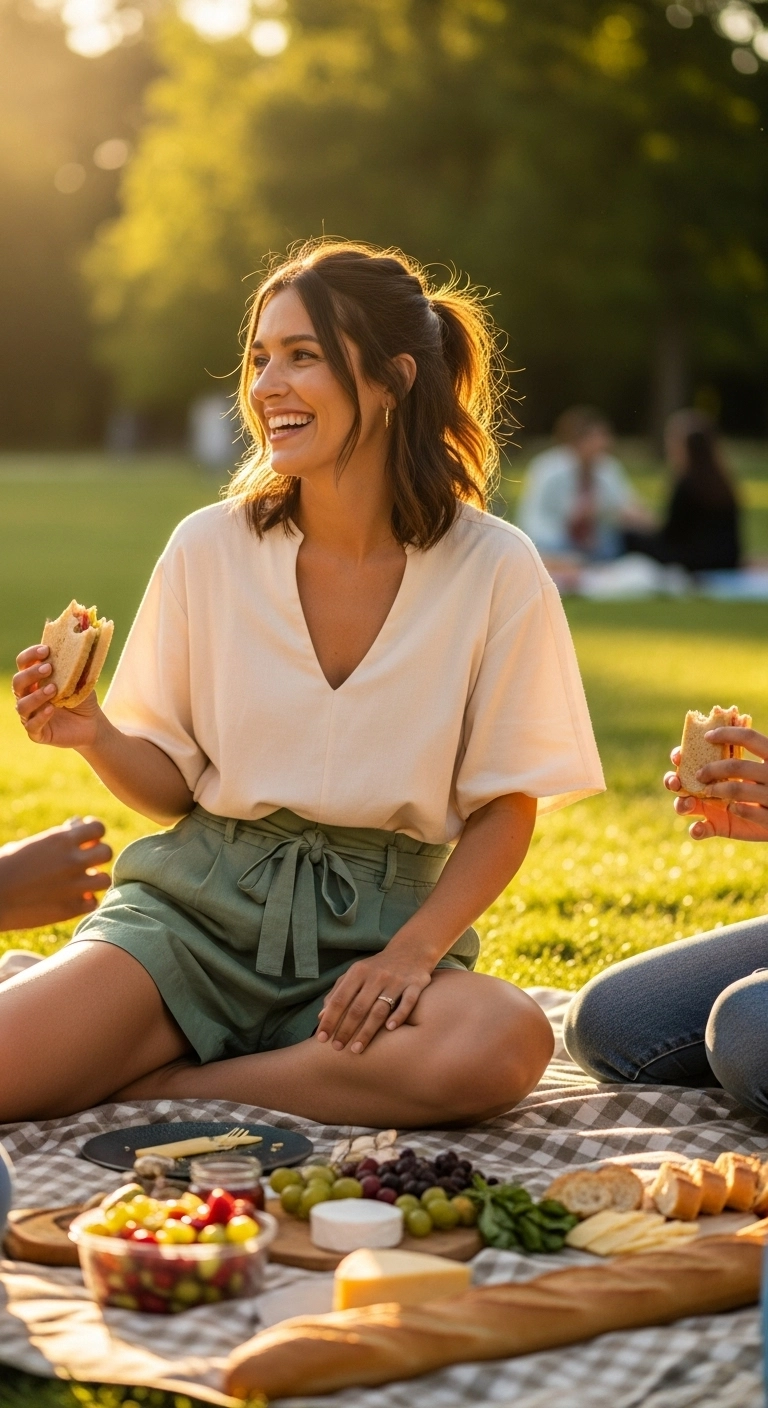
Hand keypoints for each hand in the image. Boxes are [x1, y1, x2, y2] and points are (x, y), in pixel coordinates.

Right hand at [0, 817, 112, 929]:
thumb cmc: (5, 866)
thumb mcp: (31, 844)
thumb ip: (57, 836)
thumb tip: (76, 825)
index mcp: (60, 839)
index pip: (98, 828)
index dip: (95, 834)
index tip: (87, 841)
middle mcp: (71, 860)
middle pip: (107, 852)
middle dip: (97, 857)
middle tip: (86, 863)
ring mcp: (73, 885)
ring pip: (104, 879)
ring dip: (94, 881)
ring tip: (81, 883)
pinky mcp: (69, 908)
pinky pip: (92, 903)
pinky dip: (85, 902)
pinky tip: (72, 900)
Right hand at [12, 645, 101, 749]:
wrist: (92, 723)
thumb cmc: (82, 698)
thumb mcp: (81, 679)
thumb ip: (76, 665)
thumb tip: (81, 643)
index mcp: (34, 680)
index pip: (23, 663)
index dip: (30, 655)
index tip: (46, 650)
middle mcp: (27, 696)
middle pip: (18, 682)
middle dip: (31, 674)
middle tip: (49, 668)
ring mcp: (30, 715)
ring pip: (22, 705)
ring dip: (36, 695)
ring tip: (53, 689)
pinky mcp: (37, 733)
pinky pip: (32, 725)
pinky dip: (40, 716)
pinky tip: (51, 708)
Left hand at [316, 944, 432, 1053]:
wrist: (410, 950)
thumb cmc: (377, 968)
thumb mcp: (355, 974)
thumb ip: (338, 993)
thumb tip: (321, 1016)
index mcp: (358, 972)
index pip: (339, 999)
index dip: (329, 1019)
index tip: (321, 1038)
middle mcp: (376, 975)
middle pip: (358, 1007)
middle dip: (346, 1030)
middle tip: (337, 1049)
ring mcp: (396, 980)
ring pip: (379, 1009)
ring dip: (367, 1031)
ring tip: (357, 1049)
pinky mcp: (414, 984)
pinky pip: (407, 1002)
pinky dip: (399, 1015)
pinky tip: (390, 1029)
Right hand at [664, 729, 767, 840]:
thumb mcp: (764, 759)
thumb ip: (747, 743)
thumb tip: (733, 724)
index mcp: (713, 764)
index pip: (689, 756)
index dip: (679, 755)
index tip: (678, 756)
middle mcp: (706, 784)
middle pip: (678, 781)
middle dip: (672, 780)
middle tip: (676, 783)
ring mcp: (708, 806)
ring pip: (683, 804)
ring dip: (680, 804)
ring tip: (688, 804)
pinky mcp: (715, 826)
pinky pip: (698, 829)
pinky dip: (695, 830)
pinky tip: (698, 829)